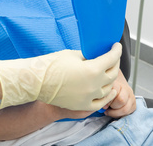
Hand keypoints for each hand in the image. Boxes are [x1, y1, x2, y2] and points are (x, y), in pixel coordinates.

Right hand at [0, 42, 121, 110]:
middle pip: (113, 74)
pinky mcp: (83, 106)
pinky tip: (109, 91)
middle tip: (112, 57)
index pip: (111, 58)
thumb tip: (95, 56)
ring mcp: (89, 97)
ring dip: (111, 79)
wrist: (36, 81)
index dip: (116, 50)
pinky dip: (106, 96)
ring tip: (108, 72)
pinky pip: (100, 103)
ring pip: (108, 88)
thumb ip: (87, 56)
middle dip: (114, 63)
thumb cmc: (51, 65)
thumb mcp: (72, 54)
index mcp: (92, 69)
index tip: (116, 46)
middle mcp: (94, 84)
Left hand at [103, 70, 135, 117]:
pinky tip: (114, 112)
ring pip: (126, 108)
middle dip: (112, 106)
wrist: (117, 83)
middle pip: (121, 100)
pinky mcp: (134, 103)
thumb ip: (101, 94)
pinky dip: (120, 114)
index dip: (107, 100)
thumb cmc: (106, 87)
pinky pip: (129, 112)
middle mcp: (126, 89)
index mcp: (117, 83)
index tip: (103, 104)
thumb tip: (102, 105)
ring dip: (116, 113)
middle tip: (105, 108)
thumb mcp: (102, 88)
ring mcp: (131, 96)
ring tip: (109, 111)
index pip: (114, 91)